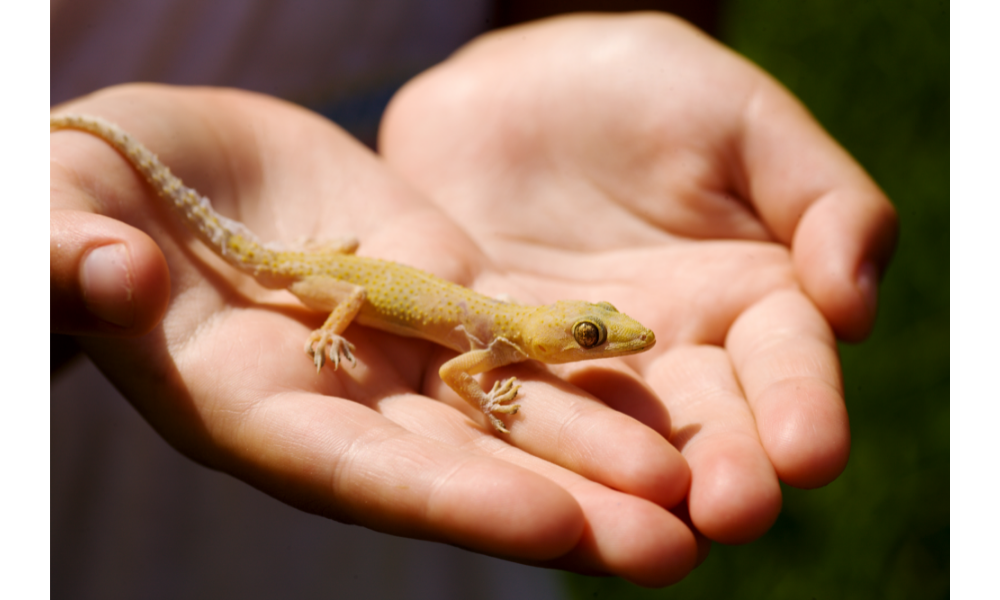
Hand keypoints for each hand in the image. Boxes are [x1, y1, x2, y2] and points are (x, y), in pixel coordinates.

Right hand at [51, 84, 696, 586]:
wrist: (160, 155)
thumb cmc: (81, 187)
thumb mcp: (54, 208)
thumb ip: (64, 253)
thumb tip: (105, 276)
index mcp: (244, 404)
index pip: (355, 472)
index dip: (450, 503)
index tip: (552, 527)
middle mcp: (335, 397)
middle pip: (457, 466)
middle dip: (560, 504)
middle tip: (671, 544)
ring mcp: (393, 345)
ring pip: (504, 406)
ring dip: (596, 446)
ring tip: (696, 484)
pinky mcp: (435, 286)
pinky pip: (513, 330)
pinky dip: (580, 359)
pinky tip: (657, 379)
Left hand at [380, 12, 897, 547]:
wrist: (515, 83)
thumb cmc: (644, 89)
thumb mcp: (741, 120)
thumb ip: (819, 199)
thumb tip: (854, 304)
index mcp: (749, 297)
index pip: (787, 362)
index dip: (801, 404)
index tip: (808, 450)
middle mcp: (672, 352)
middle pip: (708, 424)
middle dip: (724, 470)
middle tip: (729, 510)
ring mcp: (582, 366)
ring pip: (613, 437)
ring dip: (631, 488)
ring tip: (651, 537)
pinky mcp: (500, 360)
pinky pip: (516, 403)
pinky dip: (529, 446)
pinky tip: (537, 488)